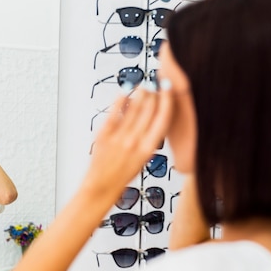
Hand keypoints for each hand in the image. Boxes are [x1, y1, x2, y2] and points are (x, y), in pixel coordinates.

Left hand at [85, 82, 173, 202]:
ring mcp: (119, 137)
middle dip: (153, 93)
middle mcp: (135, 141)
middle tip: (155, 84)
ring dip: (140, 93)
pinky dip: (121, 99)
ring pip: (134, 107)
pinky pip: (115, 112)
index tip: (168, 88)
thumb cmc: (122, 175)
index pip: (163, 118)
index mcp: (148, 148)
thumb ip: (147, 138)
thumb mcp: (143, 159)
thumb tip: (151, 116)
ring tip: (143, 86)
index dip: (167, 100)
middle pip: (149, 109)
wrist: (101, 186)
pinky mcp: (104, 134)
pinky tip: (125, 92)